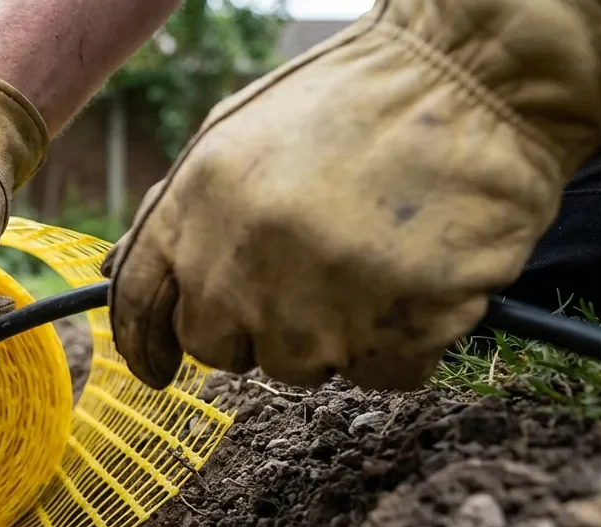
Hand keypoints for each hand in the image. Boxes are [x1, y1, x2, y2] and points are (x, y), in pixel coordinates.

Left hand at [101, 0, 600, 391]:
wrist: (476, 79)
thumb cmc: (357, 99)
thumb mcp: (235, 134)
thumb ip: (180, 209)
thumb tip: (124, 271)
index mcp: (194, 209)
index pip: (139, 305)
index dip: (144, 344)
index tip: (156, 368)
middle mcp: (241, 270)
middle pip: (219, 349)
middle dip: (252, 325)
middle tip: (304, 274)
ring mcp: (316, 311)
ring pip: (299, 366)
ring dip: (330, 331)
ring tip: (370, 255)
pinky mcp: (393, 335)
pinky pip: (380, 373)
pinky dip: (400, 341)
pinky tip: (416, 278)